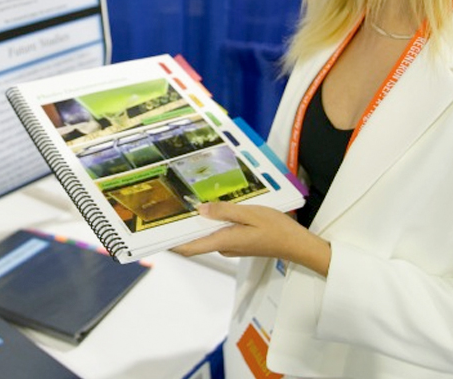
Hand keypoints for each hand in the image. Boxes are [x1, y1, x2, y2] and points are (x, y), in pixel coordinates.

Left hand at [172, 201, 331, 276]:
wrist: (296, 244)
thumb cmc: (277, 229)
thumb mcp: (251, 213)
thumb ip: (225, 212)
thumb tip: (201, 210)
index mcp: (224, 241)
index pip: (190, 248)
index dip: (171, 244)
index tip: (156, 235)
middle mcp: (224, 247)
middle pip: (196, 240)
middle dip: (183, 227)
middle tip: (170, 208)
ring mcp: (231, 246)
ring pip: (208, 235)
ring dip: (198, 223)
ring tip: (188, 204)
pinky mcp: (238, 243)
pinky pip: (218, 233)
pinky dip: (212, 223)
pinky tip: (213, 208)